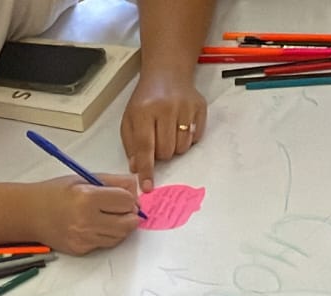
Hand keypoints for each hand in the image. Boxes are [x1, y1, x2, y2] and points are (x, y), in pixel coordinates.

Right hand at [25, 174, 141, 255]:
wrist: (30, 214)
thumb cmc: (55, 193)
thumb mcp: (83, 178)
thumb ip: (113, 181)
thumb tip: (136, 187)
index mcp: (87, 198)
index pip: (126, 201)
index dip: (128, 198)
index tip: (122, 196)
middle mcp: (86, 221)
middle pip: (128, 222)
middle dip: (129, 214)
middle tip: (120, 207)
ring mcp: (84, 238)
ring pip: (120, 236)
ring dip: (121, 226)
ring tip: (108, 216)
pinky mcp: (81, 249)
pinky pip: (106, 244)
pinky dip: (107, 235)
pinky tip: (96, 225)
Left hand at [121, 69, 207, 192]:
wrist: (167, 73)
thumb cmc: (146, 100)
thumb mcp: (130, 119)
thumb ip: (131, 144)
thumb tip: (137, 168)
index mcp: (144, 111)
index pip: (144, 146)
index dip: (146, 169)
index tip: (148, 186)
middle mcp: (166, 108)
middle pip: (165, 151)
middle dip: (161, 154)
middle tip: (158, 139)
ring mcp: (185, 107)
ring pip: (182, 148)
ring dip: (175, 147)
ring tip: (169, 132)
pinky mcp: (200, 108)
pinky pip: (196, 138)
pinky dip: (188, 138)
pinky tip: (181, 125)